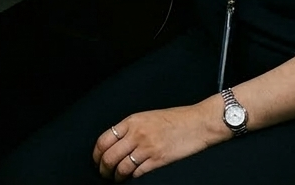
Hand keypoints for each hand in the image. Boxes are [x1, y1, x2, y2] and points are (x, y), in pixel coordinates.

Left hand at [93, 101, 223, 179]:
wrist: (197, 122)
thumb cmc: (175, 118)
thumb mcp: (148, 117)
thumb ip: (131, 128)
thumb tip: (116, 143)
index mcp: (133, 120)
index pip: (104, 139)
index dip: (97, 154)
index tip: (97, 160)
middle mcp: (137, 133)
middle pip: (109, 156)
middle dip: (103, 169)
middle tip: (104, 173)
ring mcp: (147, 147)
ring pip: (121, 167)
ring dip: (116, 176)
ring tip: (117, 178)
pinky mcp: (157, 160)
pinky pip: (137, 173)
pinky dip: (131, 178)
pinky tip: (132, 177)